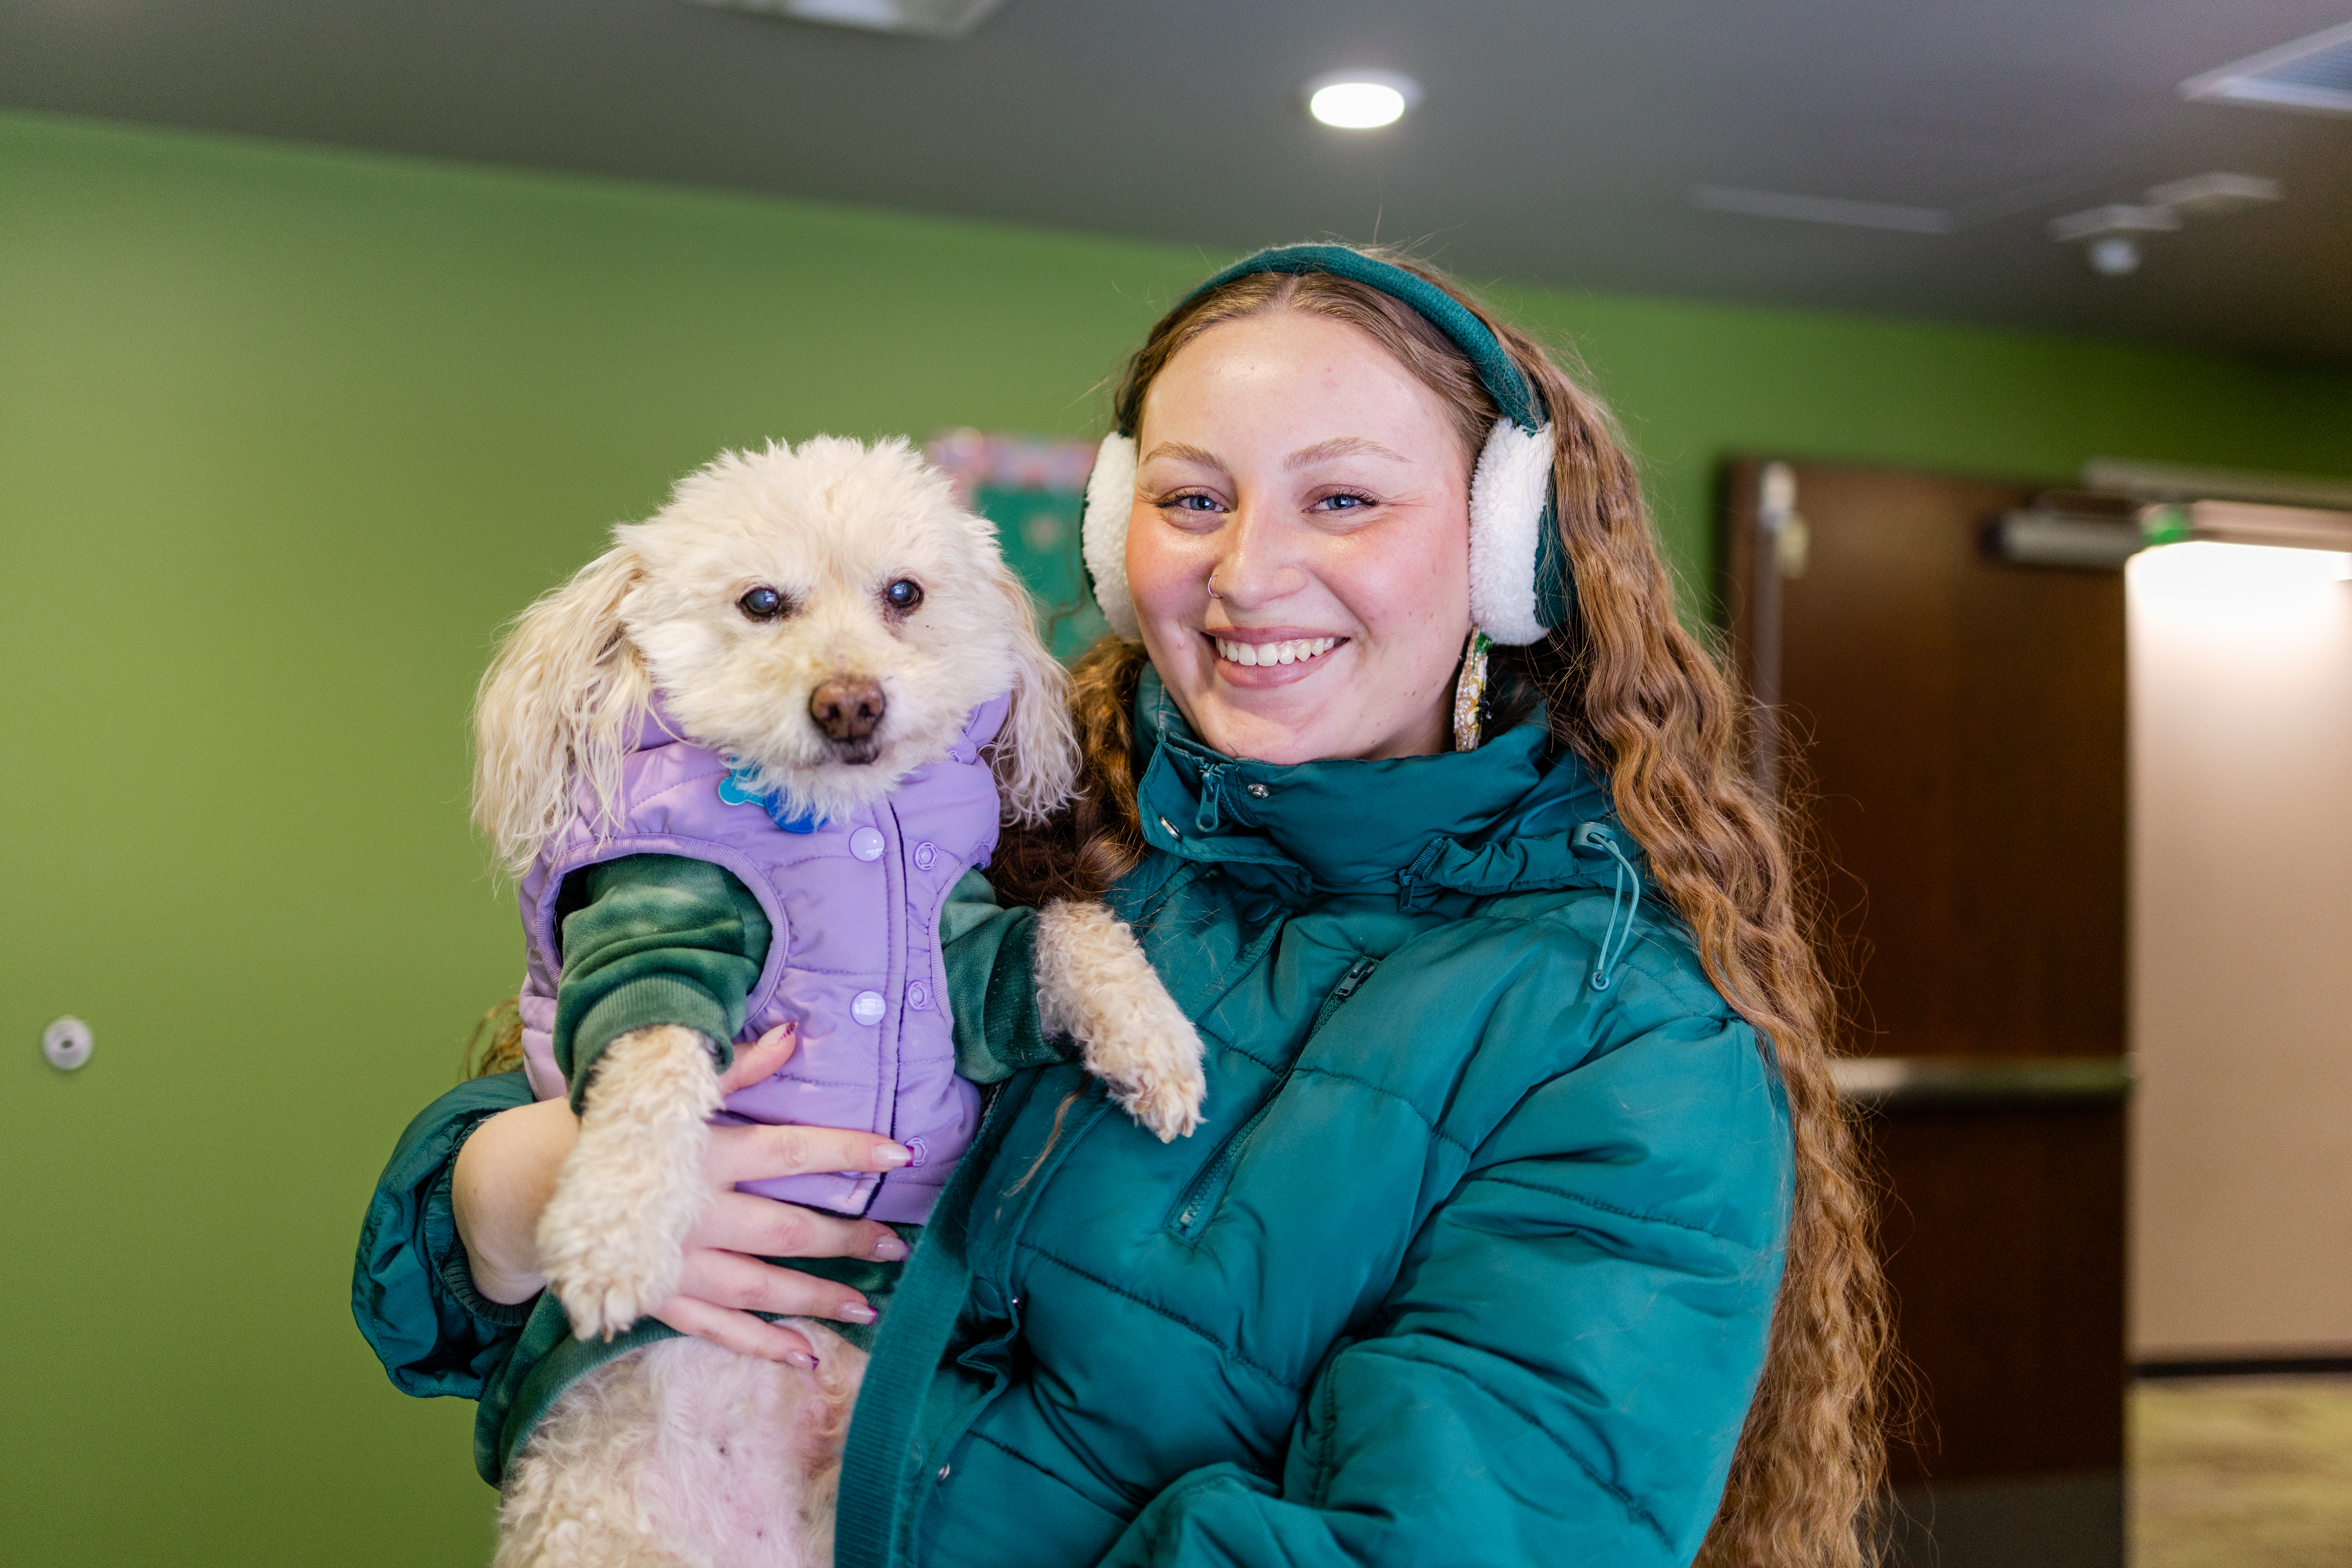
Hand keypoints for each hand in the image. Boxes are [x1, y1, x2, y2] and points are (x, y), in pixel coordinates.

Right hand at [452, 1023, 914, 1366]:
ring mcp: (675, 1263)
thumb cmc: (614, 1129)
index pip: (791, 1150)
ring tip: (867, 1306)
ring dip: (816, 1298)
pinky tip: (804, 1356)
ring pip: (760, 1286)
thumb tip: (794, 1034)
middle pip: (786, 1228)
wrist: (532, 1180)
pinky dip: (760, 1345)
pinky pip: (716, 1330)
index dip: (847, 1150)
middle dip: (847, 1239)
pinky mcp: (656, 1298)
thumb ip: (734, 1067)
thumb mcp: (668, 1092)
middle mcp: (695, 1213)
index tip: (901, 1154)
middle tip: (897, 1246)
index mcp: (704, 1154)